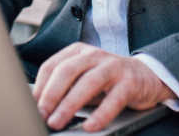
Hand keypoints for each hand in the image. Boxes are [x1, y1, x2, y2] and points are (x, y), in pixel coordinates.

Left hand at [32, 43, 175, 131]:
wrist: (147, 76)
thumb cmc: (107, 79)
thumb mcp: (83, 77)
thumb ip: (65, 87)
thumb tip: (38, 106)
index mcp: (78, 52)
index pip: (52, 65)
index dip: (40, 87)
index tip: (31, 106)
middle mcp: (94, 55)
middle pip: (67, 71)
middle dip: (51, 95)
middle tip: (41, 114)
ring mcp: (113, 67)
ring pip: (88, 83)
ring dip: (70, 104)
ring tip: (57, 122)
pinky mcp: (130, 82)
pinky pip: (113, 99)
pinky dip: (100, 114)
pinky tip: (90, 126)